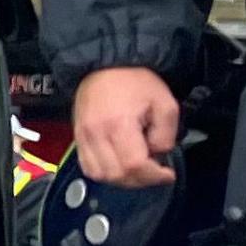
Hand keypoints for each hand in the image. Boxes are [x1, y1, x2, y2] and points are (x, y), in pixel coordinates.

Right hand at [71, 67, 180, 189]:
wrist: (105, 65)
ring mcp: (83, 137)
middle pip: (116, 175)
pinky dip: (105, 173)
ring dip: (121, 179)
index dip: (154, 176)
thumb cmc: (136, 81)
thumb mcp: (165, 104)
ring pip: (100, 175)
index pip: (134, 165)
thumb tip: (157, 154)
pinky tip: (119, 165)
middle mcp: (96, 134)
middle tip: (154, 172)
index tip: (167, 174)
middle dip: (140, 180)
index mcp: (119, 124)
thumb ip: (166, 135)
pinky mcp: (78, 137)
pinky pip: (88, 167)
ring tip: (137, 170)